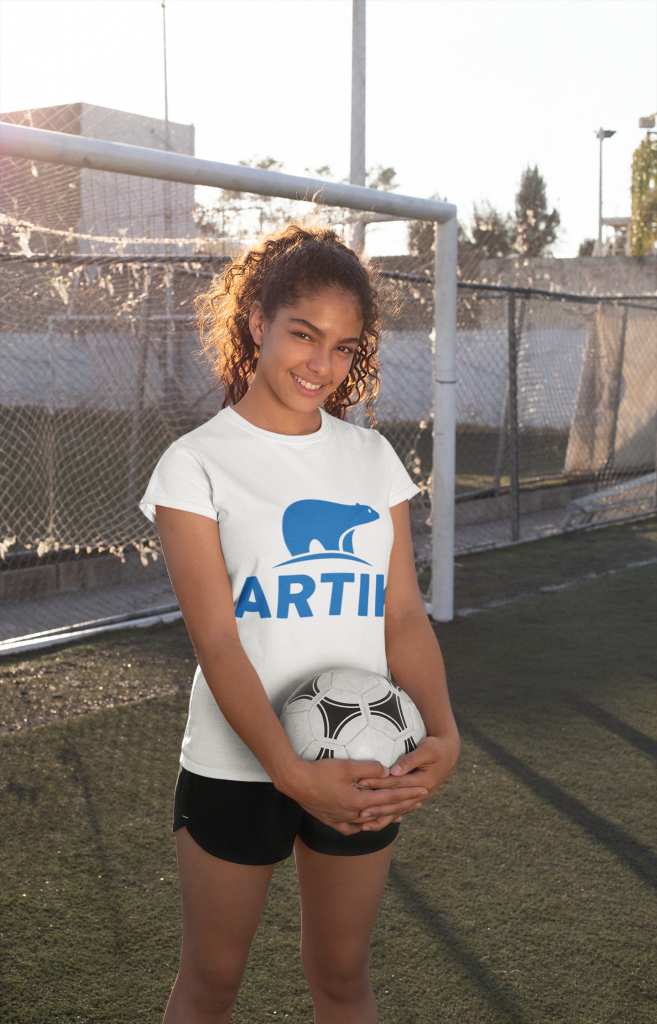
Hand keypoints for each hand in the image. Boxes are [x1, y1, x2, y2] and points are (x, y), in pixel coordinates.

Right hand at [281, 757, 428, 835]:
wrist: (294, 782)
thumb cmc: (319, 771)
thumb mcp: (345, 765)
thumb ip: (369, 768)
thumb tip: (388, 771)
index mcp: (358, 801)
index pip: (390, 798)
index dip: (408, 793)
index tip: (423, 790)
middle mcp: (353, 815)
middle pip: (385, 811)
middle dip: (405, 804)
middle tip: (422, 800)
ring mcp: (343, 821)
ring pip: (372, 822)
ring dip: (389, 816)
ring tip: (403, 813)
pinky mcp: (333, 822)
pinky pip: (355, 828)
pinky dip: (367, 825)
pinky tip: (372, 823)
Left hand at [354, 733, 460, 827]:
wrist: (449, 754)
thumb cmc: (436, 748)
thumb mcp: (426, 750)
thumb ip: (410, 760)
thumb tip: (394, 770)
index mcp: (424, 781)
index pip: (397, 783)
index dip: (378, 783)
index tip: (361, 782)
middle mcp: (423, 793)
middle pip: (396, 802)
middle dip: (377, 807)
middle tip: (359, 811)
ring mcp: (421, 798)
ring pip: (399, 811)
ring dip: (382, 818)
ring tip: (364, 824)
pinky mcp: (418, 799)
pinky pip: (402, 811)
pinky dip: (390, 818)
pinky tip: (377, 823)